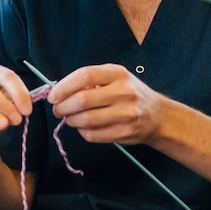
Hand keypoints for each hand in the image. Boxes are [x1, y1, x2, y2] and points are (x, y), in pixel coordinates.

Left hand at [48, 64, 164, 145]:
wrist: (157, 115)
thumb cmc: (128, 94)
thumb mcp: (114, 78)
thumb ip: (90, 81)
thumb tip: (59, 91)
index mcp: (118, 74)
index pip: (85, 75)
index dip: (63, 86)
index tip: (53, 95)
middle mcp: (124, 92)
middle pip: (82, 100)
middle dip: (62, 107)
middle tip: (57, 109)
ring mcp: (126, 113)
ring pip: (86, 120)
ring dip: (70, 120)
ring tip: (69, 118)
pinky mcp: (125, 132)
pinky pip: (93, 135)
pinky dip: (82, 132)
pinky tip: (84, 127)